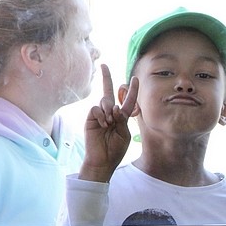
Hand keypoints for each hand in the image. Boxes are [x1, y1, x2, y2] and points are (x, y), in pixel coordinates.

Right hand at [79, 64, 138, 182]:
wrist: (103, 160)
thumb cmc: (115, 150)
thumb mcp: (124, 133)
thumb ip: (122, 119)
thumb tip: (114, 107)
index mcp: (121, 117)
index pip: (127, 101)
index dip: (132, 90)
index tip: (135, 78)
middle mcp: (110, 113)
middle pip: (109, 93)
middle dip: (106, 78)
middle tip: (103, 65)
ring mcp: (99, 115)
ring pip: (105, 101)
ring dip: (109, 110)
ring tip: (109, 123)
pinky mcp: (90, 118)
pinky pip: (96, 108)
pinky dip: (101, 114)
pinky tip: (103, 124)